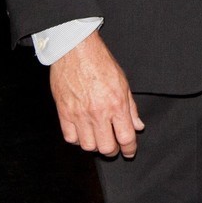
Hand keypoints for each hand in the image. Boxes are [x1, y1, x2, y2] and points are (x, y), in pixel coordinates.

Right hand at [48, 31, 143, 156]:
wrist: (76, 50)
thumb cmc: (100, 62)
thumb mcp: (123, 82)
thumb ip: (131, 107)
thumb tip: (138, 125)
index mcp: (116, 104)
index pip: (126, 137)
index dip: (129, 149)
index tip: (129, 151)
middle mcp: (98, 112)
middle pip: (106, 147)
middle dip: (113, 150)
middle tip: (114, 145)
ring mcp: (79, 114)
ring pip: (87, 146)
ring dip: (95, 145)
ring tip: (98, 138)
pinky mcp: (64, 113)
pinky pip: (70, 138)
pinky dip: (77, 139)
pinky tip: (83, 132)